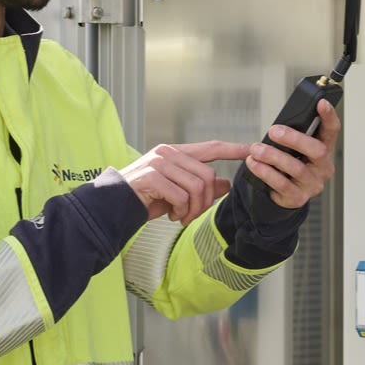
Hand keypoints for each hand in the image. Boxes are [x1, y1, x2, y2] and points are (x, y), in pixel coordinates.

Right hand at [119, 141, 250, 223]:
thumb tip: (227, 185)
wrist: (113, 206)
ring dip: (193, 209)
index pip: (211, 148)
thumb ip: (201, 186)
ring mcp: (160, 163)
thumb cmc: (145, 198)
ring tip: (181, 216)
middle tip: (192, 215)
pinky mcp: (153, 176)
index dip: (233, 149)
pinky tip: (172, 216)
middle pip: (208, 176)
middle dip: (206, 201)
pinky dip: (180, 211)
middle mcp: (168, 153)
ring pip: (197, 187)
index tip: (251, 150)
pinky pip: (182, 196)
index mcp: (176, 153)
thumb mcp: (178, 192)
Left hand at [245, 99, 340, 208]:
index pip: (332, 131)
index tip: (321, 102)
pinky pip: (282, 184)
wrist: (284, 194)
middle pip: (317, 150)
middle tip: (274, 131)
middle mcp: (323, 167)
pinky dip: (266, 172)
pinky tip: (254, 164)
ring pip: (296, 168)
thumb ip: (288, 137)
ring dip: (273, 156)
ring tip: (256, 150)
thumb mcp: (292, 148)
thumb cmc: (289, 164)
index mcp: (325, 149)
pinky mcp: (298, 197)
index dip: (329, 116)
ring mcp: (313, 184)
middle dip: (294, 139)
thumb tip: (271, 129)